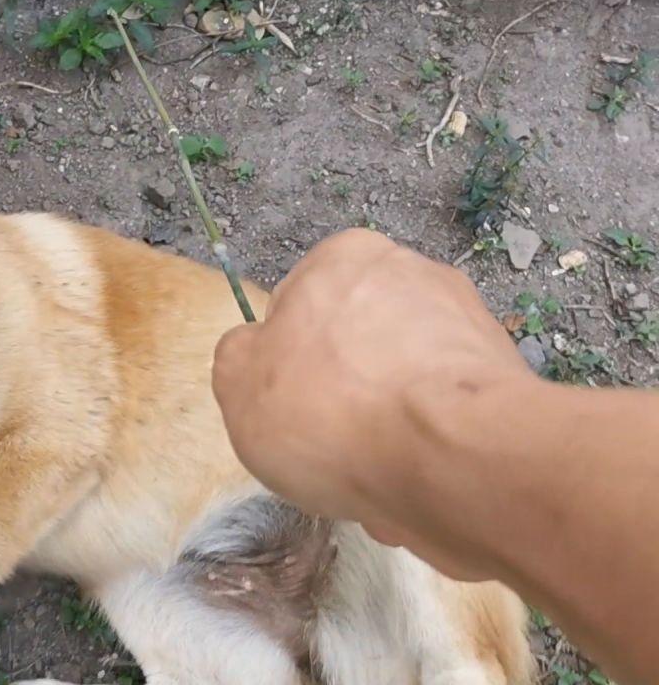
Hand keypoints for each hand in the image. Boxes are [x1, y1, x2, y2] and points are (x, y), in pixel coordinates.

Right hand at [211, 229, 531, 556]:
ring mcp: (471, 330)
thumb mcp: (236, 380)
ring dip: (384, 436)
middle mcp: (417, 276)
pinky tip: (413, 488)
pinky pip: (444, 425)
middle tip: (325, 448)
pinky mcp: (509, 388)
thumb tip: (261, 357)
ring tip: (371, 480)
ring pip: (402, 394)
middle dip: (342, 402)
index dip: (285, 363)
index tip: (286, 404)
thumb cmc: (329, 410)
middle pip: (356, 350)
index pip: (298, 308)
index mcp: (347, 257)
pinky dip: (426, 455)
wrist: (453, 463)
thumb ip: (239, 357)